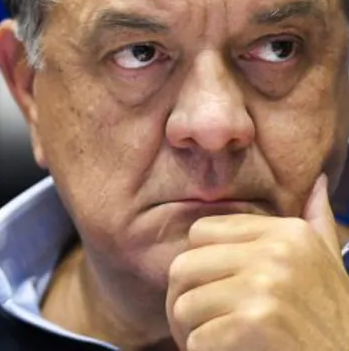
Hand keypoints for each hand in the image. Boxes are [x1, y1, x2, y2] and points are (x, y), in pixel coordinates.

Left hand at [166, 175, 348, 350]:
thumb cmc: (333, 319)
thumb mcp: (328, 262)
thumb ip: (317, 219)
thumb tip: (318, 181)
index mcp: (288, 232)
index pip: (200, 231)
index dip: (199, 264)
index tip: (211, 287)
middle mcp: (277, 252)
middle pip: (184, 266)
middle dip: (184, 299)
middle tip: (199, 321)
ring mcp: (266, 286)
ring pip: (184, 304)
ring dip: (191, 330)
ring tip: (212, 338)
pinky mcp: (257, 323)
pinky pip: (197, 338)